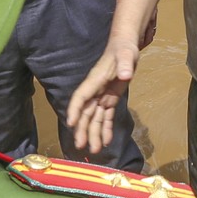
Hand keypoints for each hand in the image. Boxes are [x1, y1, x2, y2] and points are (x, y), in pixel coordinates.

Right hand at [66, 33, 141, 155]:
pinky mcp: (110, 99)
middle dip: (83, 129)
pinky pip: (106, 116)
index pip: (81, 96)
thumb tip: (125, 74)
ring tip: (94, 150)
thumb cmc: (123, 49)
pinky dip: (106, 129)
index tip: (71, 123)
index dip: (75, 110)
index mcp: (94, 80)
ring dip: (93, 134)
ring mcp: (102, 96)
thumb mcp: (126, 55)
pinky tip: (106, 142)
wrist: (126, 47)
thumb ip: (125, 64)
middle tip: (81, 145)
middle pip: (85, 112)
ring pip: (95, 118)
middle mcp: (95, 91)